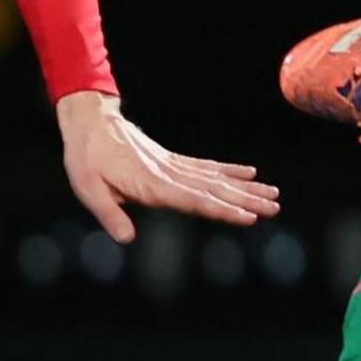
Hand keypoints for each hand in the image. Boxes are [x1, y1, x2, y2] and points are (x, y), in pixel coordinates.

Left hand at [56, 91, 279, 243]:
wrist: (88, 122)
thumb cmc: (85, 158)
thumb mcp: (87, 188)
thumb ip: (109, 213)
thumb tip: (126, 239)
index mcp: (152, 185)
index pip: (194, 201)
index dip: (222, 210)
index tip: (248, 217)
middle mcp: (169, 174)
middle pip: (214, 190)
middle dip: (246, 201)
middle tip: (274, 208)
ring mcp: (173, 166)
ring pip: (216, 179)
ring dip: (245, 188)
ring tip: (273, 195)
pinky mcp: (172, 161)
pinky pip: (206, 167)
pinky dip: (229, 170)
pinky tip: (250, 173)